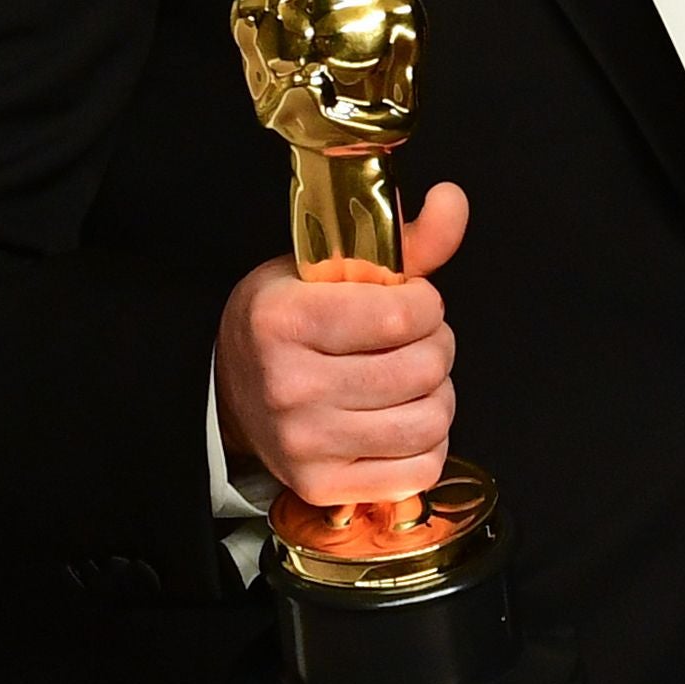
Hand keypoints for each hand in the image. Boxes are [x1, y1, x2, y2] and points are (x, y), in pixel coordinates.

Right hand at [213, 182, 467, 507]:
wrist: (230, 391)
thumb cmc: (284, 322)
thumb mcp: (325, 269)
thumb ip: (400, 243)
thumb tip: (454, 199)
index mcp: (283, 320)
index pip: (401, 315)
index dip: (426, 304)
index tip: (412, 300)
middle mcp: (289, 384)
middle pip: (422, 368)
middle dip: (437, 345)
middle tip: (416, 339)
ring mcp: (306, 441)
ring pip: (430, 422)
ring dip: (439, 395)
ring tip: (414, 378)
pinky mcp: (323, 484)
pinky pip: (420, 469)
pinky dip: (429, 443)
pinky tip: (403, 419)